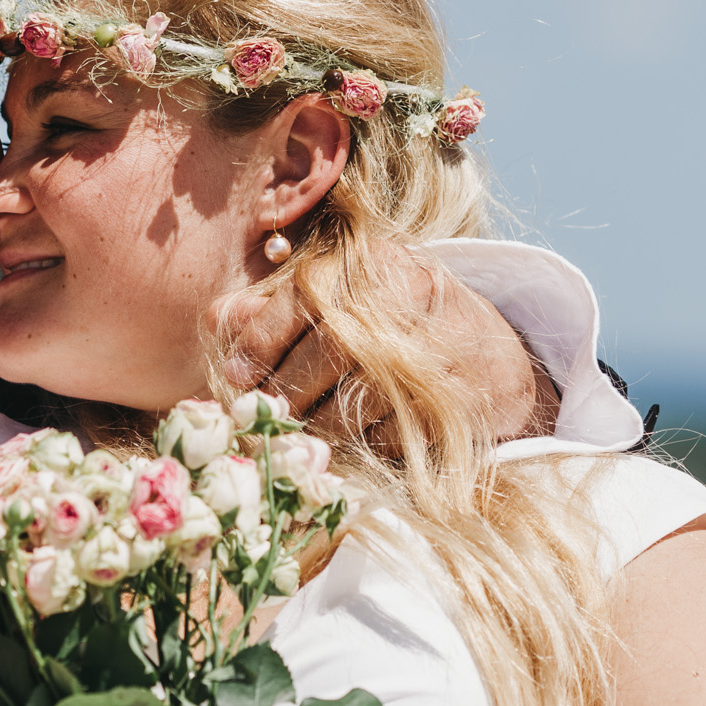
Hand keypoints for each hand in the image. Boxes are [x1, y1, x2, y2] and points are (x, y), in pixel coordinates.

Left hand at [214, 243, 556, 447]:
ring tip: (307, 429)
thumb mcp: (336, 302)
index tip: (235, 377)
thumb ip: (271, 309)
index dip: (262, 339)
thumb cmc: (390, 326)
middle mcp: (411, 294)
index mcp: (371, 263)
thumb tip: (217, 322)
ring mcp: (440, 348)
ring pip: (358, 398)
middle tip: (265, 417)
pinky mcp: (459, 400)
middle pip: (330, 349)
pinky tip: (362, 434)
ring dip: (321, 425)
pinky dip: (365, 442)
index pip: (306, 296)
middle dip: (288, 391)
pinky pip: (391, 433)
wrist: (488, 356)